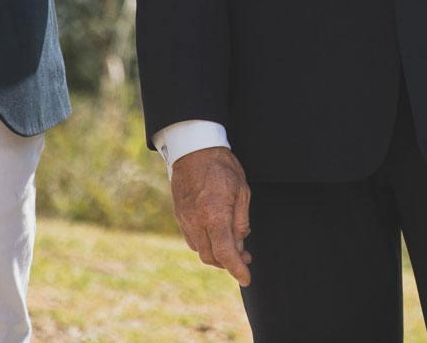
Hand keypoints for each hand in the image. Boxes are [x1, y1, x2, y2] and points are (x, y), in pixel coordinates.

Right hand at [171, 147, 253, 285]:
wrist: (193, 149)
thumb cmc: (221, 166)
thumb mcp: (242, 190)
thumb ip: (241, 220)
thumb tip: (241, 242)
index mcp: (214, 215)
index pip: (225, 253)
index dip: (236, 269)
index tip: (246, 278)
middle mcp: (196, 222)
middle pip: (211, 257)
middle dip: (228, 263)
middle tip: (245, 258)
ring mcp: (185, 220)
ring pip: (200, 250)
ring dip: (216, 255)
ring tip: (233, 247)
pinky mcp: (179, 216)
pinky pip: (192, 240)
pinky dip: (205, 245)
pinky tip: (216, 237)